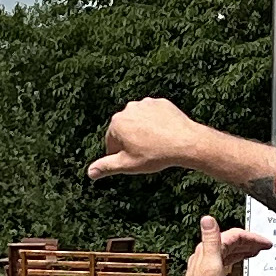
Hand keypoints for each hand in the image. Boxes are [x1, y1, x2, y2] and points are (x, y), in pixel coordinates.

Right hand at [88, 98, 205, 179]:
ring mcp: (146, 103)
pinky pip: (154, 115)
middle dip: (132, 141)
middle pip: (125, 130)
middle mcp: (129, 108)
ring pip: (140, 122)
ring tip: (157, 144)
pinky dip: (157, 124)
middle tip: (147, 152)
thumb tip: (89, 173)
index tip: (137, 159)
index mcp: (117, 123)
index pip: (112, 143)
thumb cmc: (155, 155)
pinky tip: (165, 134)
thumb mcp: (128, 165)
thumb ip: (106, 167)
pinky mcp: (161, 103)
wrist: (186, 142)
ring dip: (143, 131)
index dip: (123, 155)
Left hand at [177, 216, 272, 275]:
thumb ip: (211, 240)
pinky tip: (239, 269)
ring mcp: (206, 267)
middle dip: (249, 243)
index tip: (266, 242)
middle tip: (264, 246)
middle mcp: (205, 256)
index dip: (252, 237)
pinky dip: (236, 262)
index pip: (234, 235)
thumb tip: (207, 218)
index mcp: (207, 250)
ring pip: (227, 253)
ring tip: (255, 252)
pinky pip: (225, 264)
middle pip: (231, 243)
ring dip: (243, 251)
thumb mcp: (211, 264)